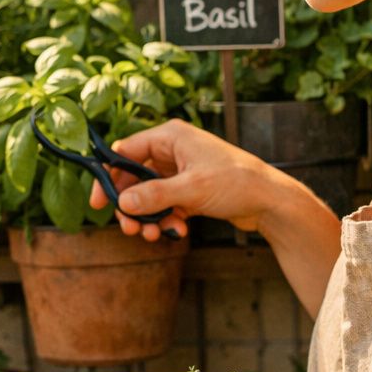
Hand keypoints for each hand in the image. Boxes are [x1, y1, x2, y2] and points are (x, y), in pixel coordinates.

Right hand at [92, 120, 299, 241]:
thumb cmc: (237, 182)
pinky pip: (166, 205)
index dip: (109, 176)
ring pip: (150, 195)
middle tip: (128, 228)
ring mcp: (182, 171)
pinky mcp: (191, 190)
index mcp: (170, 137)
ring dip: (148, 216)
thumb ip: (153, 195)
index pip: (125, 152)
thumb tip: (122, 203)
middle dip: (130, 204)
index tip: (100, 202)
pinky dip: (166, 218)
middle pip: (135, 177)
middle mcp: (174, 150)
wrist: (271, 201)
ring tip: (152, 235)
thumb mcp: (191, 189)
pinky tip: (177, 231)